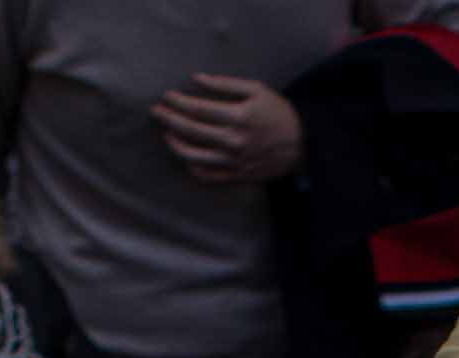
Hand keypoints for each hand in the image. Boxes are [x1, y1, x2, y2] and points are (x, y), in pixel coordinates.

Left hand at [152, 71, 302, 182]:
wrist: (303, 145)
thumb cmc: (278, 113)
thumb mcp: (256, 90)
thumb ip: (225, 84)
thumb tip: (197, 79)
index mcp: (238, 117)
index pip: (198, 109)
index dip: (178, 102)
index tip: (166, 96)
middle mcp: (233, 141)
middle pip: (191, 131)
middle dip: (169, 119)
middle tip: (156, 111)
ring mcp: (233, 161)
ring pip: (194, 156)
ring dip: (175, 144)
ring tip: (166, 134)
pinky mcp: (236, 176)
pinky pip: (207, 176)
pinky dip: (192, 167)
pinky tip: (186, 157)